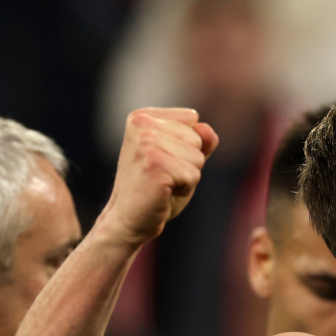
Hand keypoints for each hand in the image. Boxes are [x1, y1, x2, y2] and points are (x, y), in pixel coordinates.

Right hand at [100, 108, 218, 245]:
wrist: (129, 219)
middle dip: (188, 161)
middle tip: (163, 175)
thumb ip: (199, 141)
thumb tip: (206, 128)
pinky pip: (194, 175)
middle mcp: (141, 124)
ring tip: (162, 183)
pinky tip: (163, 192)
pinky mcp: (154, 164)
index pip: (192, 119)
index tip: (163, 160)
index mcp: (143, 116)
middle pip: (197, 138)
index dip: (187, 145)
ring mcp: (146, 142)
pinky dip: (185, 188)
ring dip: (186, 176)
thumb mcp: (182, 159)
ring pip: (197, 157)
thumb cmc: (155, 189)